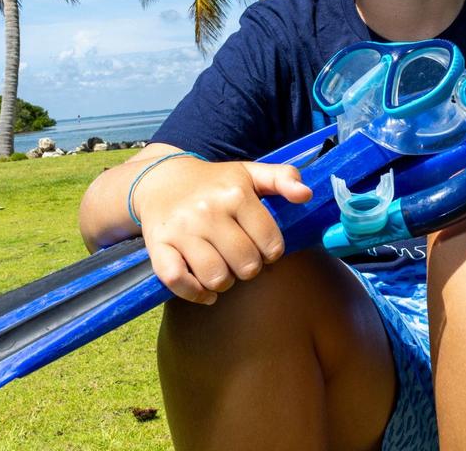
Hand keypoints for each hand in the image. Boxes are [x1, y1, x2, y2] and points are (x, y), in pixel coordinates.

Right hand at [131, 157, 312, 304]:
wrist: (162, 180)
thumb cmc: (215, 182)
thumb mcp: (250, 172)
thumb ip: (283, 177)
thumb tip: (306, 193)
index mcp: (235, 193)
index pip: (270, 242)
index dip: (272, 252)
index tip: (264, 248)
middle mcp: (208, 211)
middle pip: (246, 265)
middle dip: (250, 268)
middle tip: (243, 259)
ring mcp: (181, 230)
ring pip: (215, 277)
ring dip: (224, 283)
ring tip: (224, 270)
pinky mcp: (159, 246)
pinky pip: (178, 281)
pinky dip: (195, 293)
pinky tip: (204, 289)